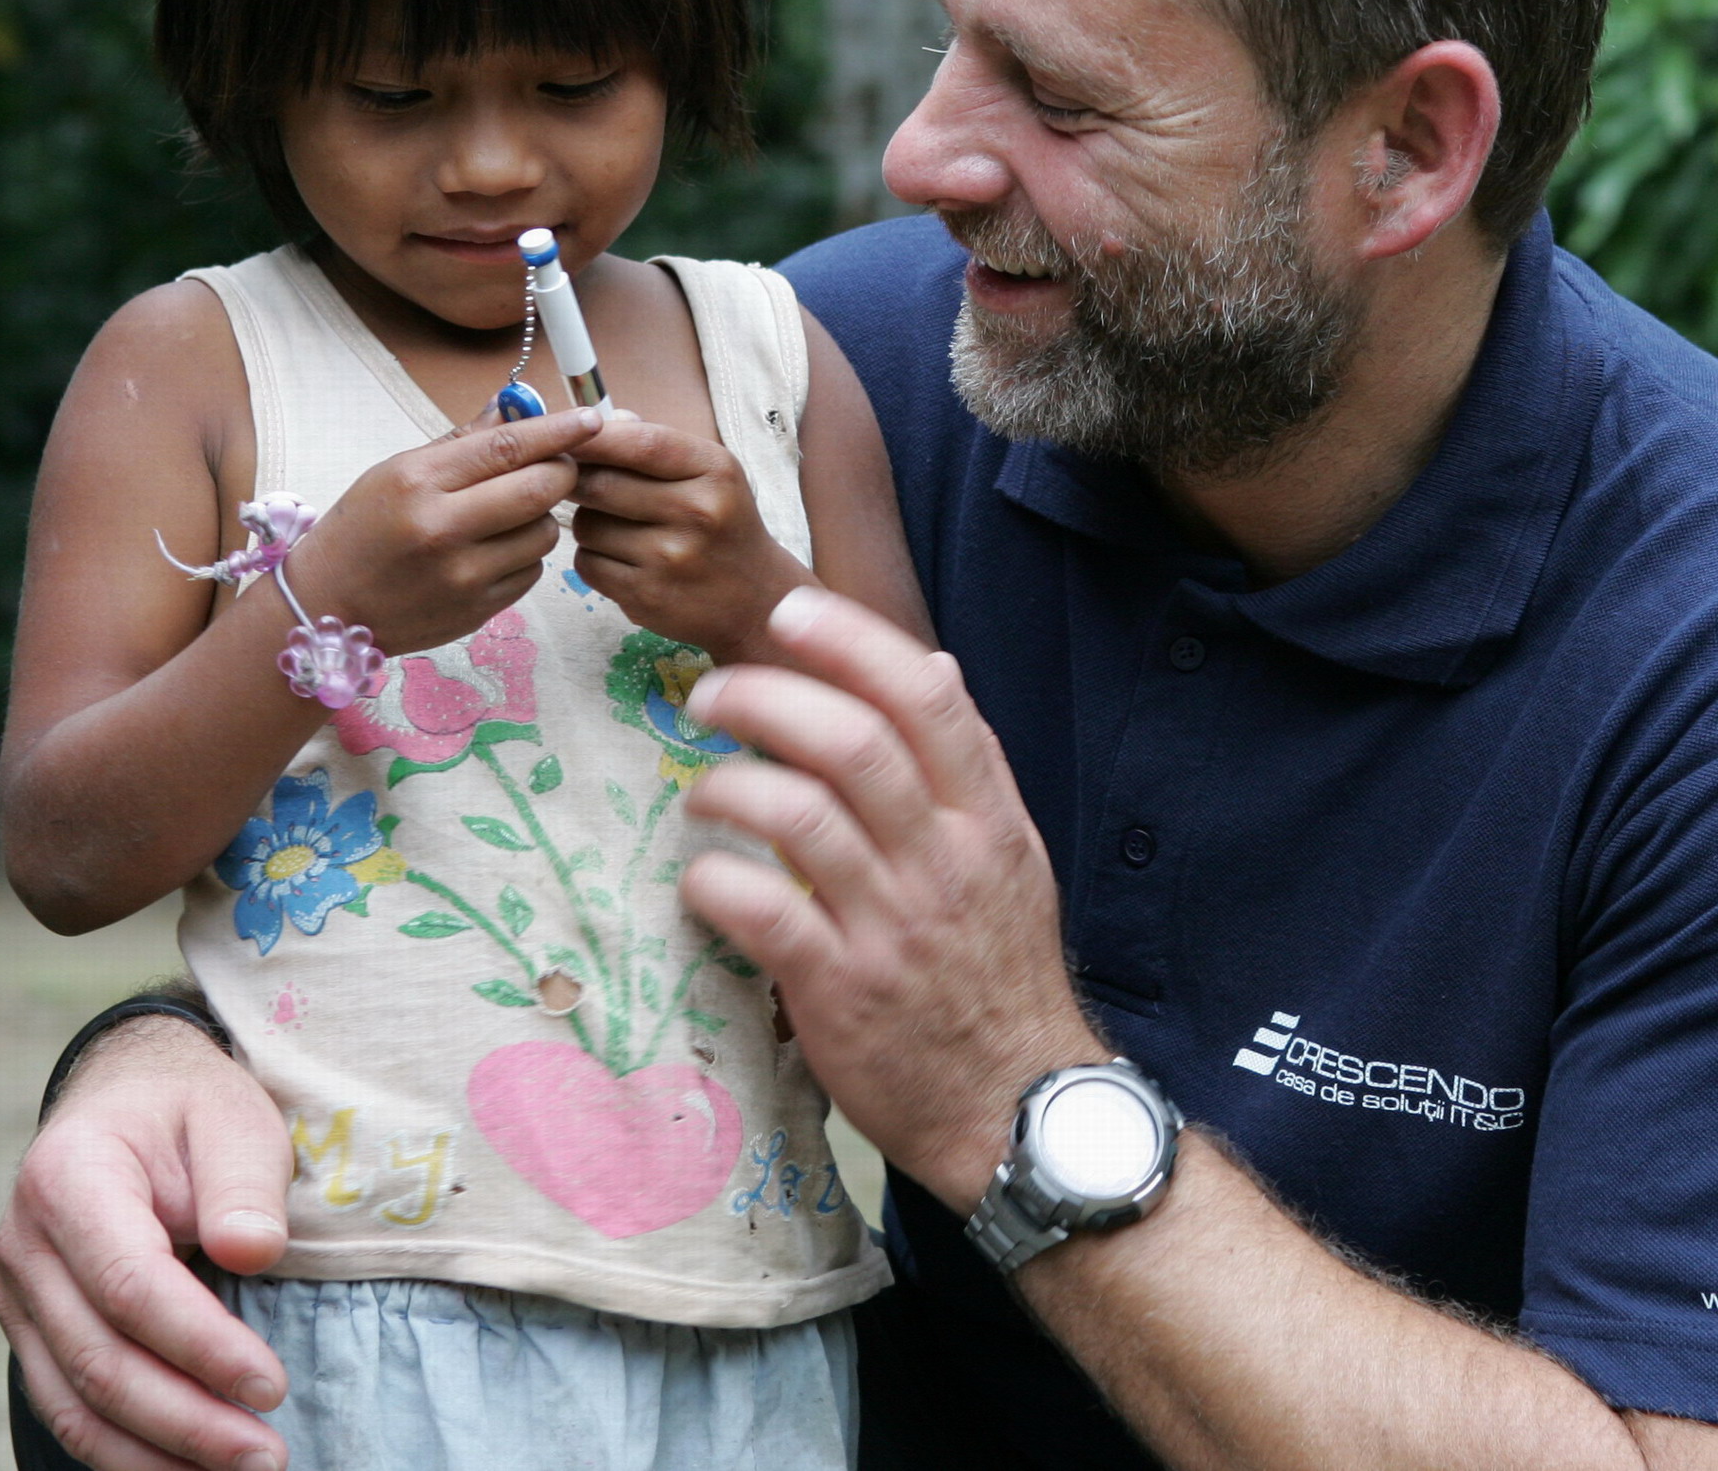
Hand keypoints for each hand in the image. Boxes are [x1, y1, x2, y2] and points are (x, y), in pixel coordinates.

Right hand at [0, 1017, 296, 1470]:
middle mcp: (25, 1246)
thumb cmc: (191, 1110)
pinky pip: (68, 1405)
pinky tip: (183, 1466)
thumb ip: (242, 1185)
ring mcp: (18, 1296)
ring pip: (76, 1400)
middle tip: (267, 1457)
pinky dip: (124, 1448)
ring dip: (158, 1450)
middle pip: (99, 1358)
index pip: (130, 1285)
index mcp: (69, 1179)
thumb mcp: (234, 1118)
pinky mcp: (33, 1331)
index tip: (271, 1386)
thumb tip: (253, 1253)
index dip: (200, 1345)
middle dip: (187, 1420)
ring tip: (241, 1469)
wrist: (128, 1100)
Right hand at [279, 406, 600, 658]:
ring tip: (508, 513)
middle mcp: (441, 528)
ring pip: (544, 533)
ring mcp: (462, 575)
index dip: (557, 431)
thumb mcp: (397, 472)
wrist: (326, 606)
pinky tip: (494, 550)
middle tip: (559, 466)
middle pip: (539, 489)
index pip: (506, 447)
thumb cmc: (363, 529)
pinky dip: (526, 554)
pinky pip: (532, 571)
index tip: (591, 419)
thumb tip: (518, 407)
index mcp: (418, 482)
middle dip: (562, 472)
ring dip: (542, 516)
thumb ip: (463, 441)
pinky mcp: (478, 610)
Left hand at [566, 418, 809, 660]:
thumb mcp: (709, 474)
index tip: (566, 435)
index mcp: (714, 472)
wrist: (756, 599)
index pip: (643, 443)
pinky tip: (622, 560)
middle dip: (578, 481)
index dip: (595, 437)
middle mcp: (698, 513)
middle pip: (601, 484)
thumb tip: (594, 427)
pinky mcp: (648, 596)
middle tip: (581, 484)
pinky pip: (587, 564)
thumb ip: (656, 445)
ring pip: (587, 526)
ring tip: (617, 528)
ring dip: (588, 522)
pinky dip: (593, 558)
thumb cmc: (723, 525)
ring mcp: (672, 558)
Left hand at [678, 588, 1102, 1206]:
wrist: (1017, 1106)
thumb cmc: (998, 974)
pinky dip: (715, 882)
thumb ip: (969, 767)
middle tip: (710, 693)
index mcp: (987, 819)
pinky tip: (700, 878)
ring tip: (702, 791)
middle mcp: (944, 861)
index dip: (851, 641)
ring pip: (798, 817)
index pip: (927, 698)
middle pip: (851, 743)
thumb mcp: (1012, 857)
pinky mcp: (841, 993)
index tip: (789, 612)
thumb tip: (937, 666)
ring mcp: (893, 927)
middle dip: (764, 697)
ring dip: (729, 786)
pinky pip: (764, 913)